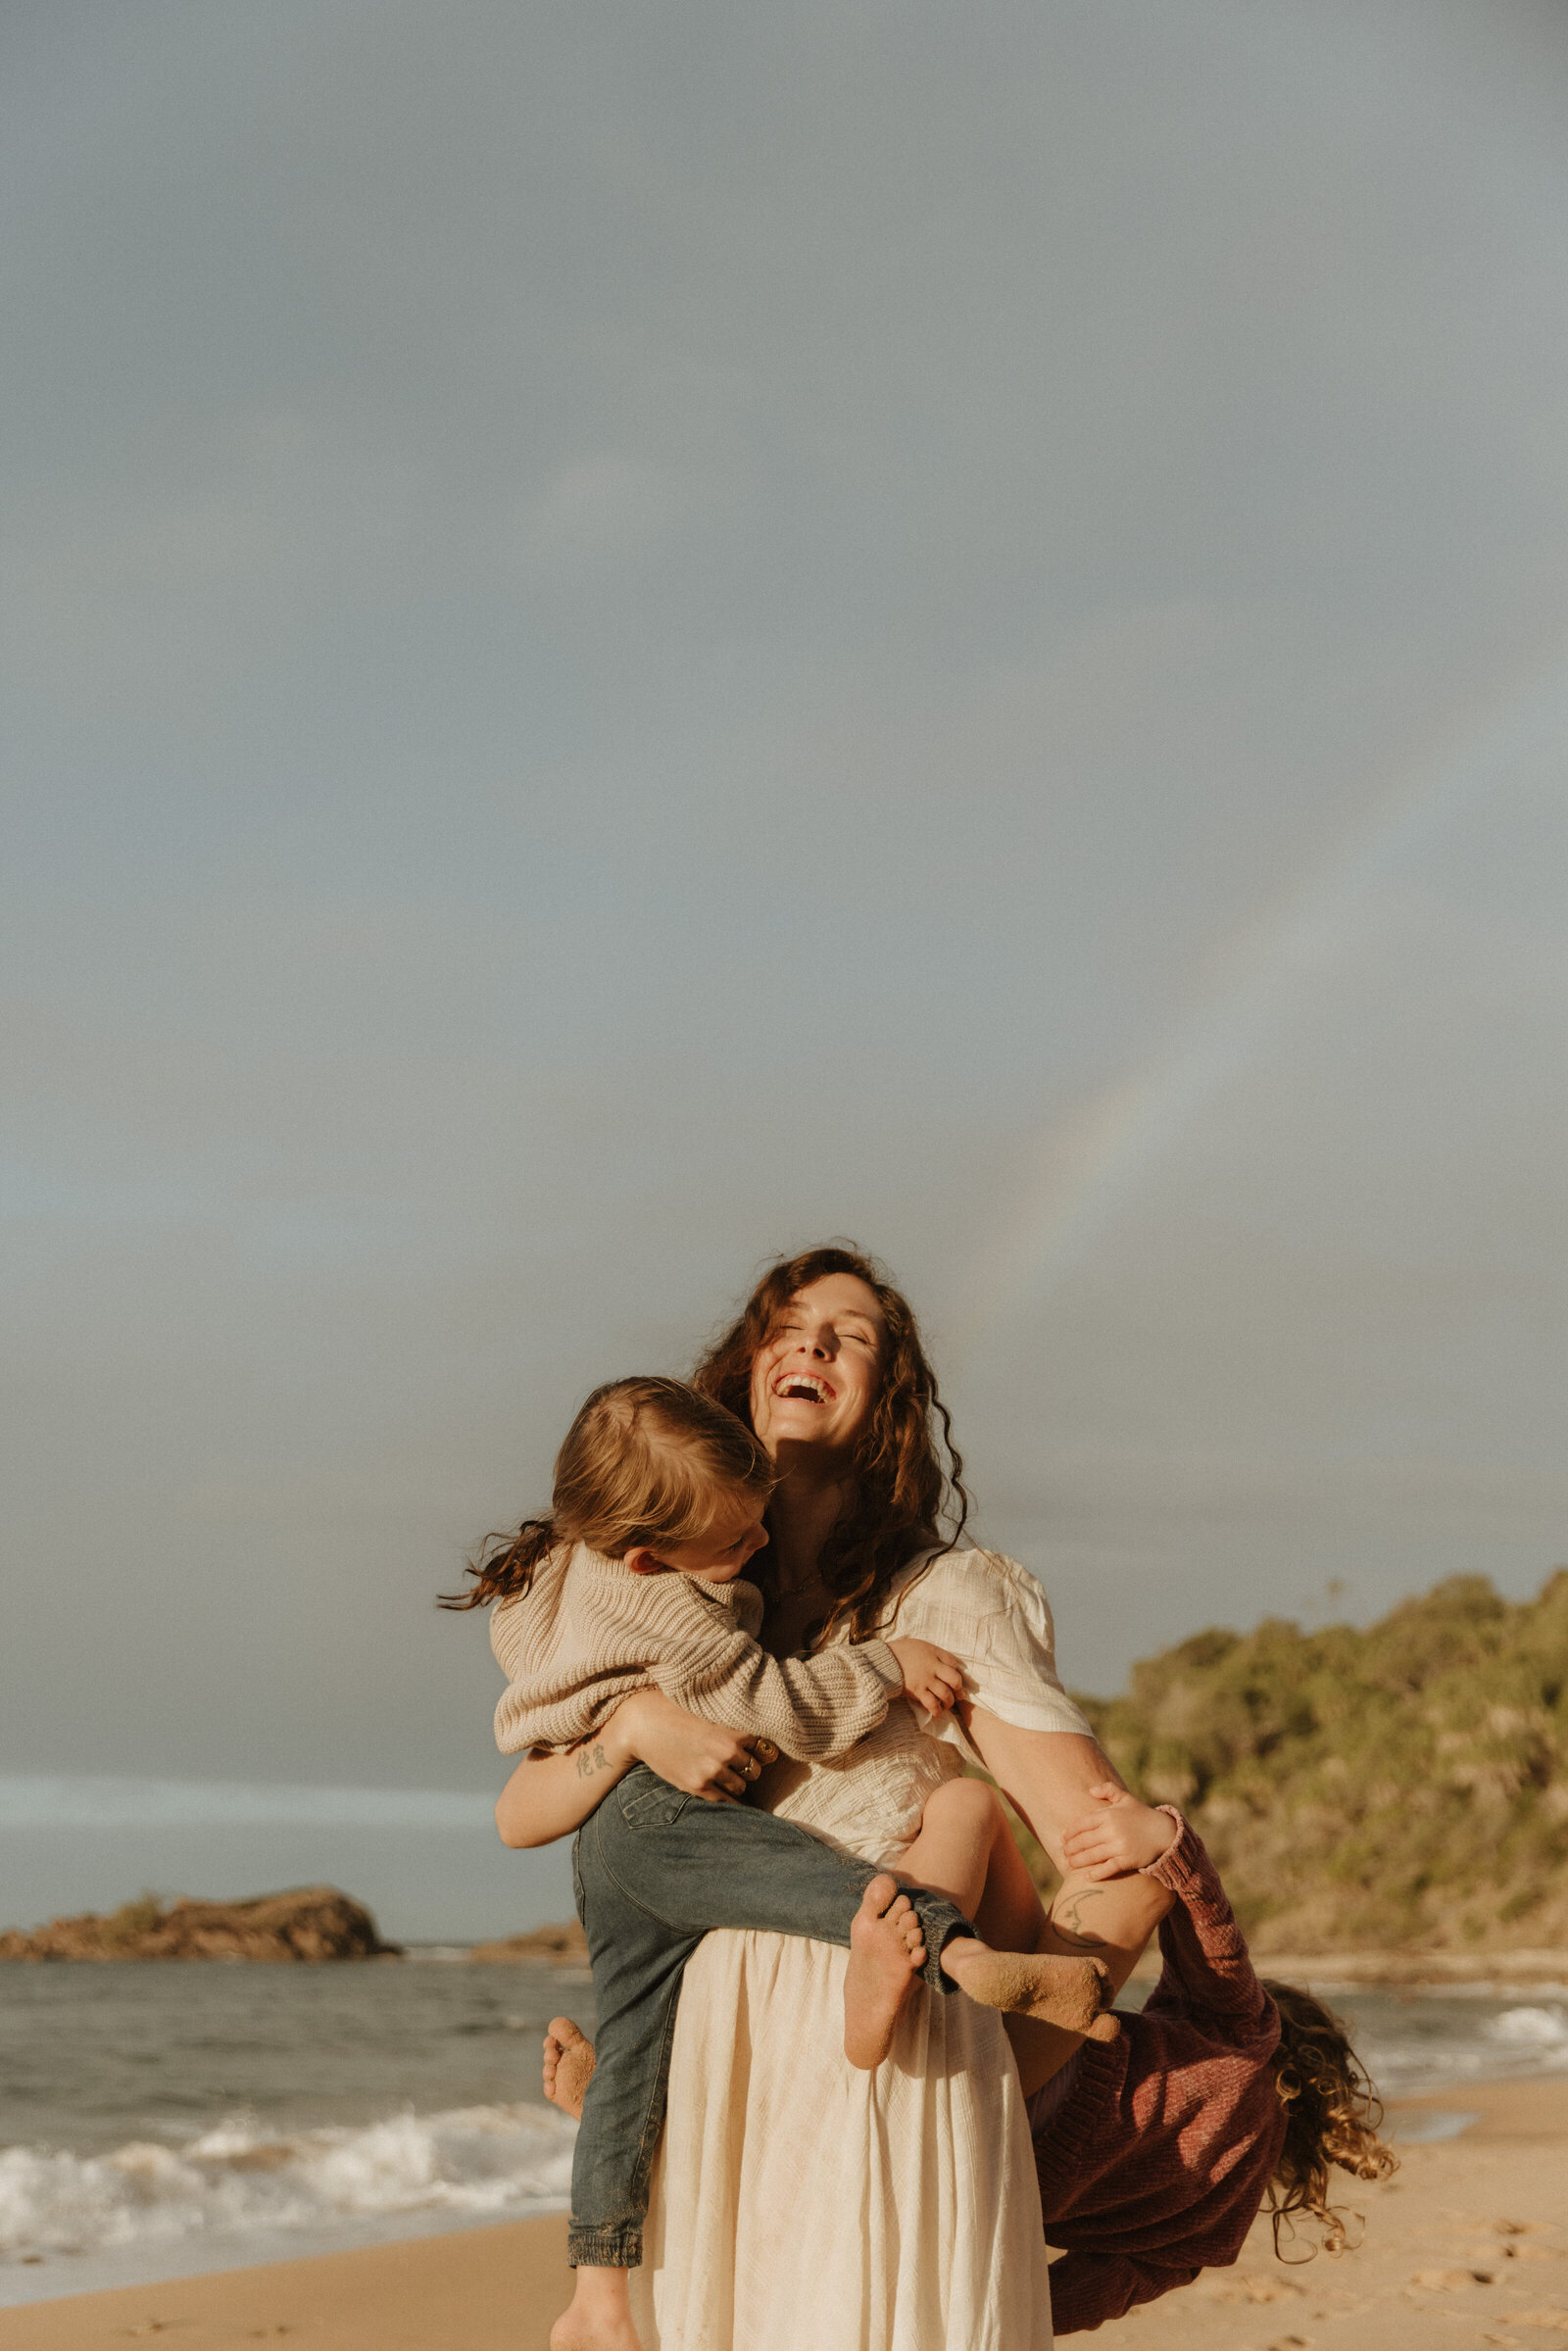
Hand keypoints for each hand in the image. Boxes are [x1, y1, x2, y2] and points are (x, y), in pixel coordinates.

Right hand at [609, 1690, 777, 1802]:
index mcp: (735, 1727)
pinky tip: (726, 1795)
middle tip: (737, 1763)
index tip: (753, 1750)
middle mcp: (728, 1749)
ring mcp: (713, 1769)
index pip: (764, 1745)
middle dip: (748, 1766)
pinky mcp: (698, 1785)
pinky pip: (725, 1801)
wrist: (643, 1723)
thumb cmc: (677, 1710)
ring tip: (726, 1775)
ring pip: (742, 1785)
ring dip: (737, 1782)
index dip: (759, 1748)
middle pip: (755, 1768)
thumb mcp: (711, 1708)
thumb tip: (762, 1735)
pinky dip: (728, 1799)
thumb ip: (735, 1721)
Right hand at [888, 1637, 965, 1718]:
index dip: (958, 1672)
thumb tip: (944, 1662)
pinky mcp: (917, 1691)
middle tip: (957, 1694)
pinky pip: (932, 1704)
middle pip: (955, 1680)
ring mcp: (925, 1680)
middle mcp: (932, 1667)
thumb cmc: (901, 1651)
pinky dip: (937, 1710)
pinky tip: (937, 1713)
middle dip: (958, 1689)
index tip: (956, 1679)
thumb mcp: (920, 1645)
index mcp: (933, 1653)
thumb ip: (933, 1652)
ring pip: (946, 1694)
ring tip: (947, 1705)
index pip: (954, 1663)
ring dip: (949, 1702)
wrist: (883, 1660)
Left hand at [1060, 1782, 1177, 1879]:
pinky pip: (1108, 1868)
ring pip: (1092, 1856)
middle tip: (1064, 1852)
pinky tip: (1086, 1877)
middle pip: (1083, 1841)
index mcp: (1109, 1815)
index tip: (1063, 1837)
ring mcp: (1119, 1846)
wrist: (1165, 1833)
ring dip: (1077, 1861)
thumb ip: (1108, 1790)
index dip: (1069, 1832)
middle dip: (1070, 1848)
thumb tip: (1090, 1790)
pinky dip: (1096, 1874)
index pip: (1082, 1823)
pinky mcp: (1127, 1860)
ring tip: (1070, 1864)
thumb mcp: (1126, 1798)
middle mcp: (1112, 1830)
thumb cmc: (1142, 1815)